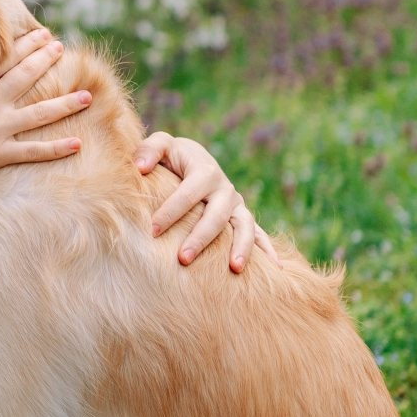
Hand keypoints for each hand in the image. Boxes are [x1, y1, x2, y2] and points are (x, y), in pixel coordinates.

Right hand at [0, 28, 93, 188]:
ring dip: (66, 104)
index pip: (8, 59)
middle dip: (47, 60)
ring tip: (87, 97)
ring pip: (39, 114)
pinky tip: (77, 144)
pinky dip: (56, 149)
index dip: (29, 44)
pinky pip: (33, 151)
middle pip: (26, 77)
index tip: (45, 34)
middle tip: (63, 48)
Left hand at [135, 131, 264, 271]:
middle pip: (217, 215)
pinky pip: (258, 233)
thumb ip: (148, 151)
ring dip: (241, 247)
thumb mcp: (160, 146)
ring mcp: (236, 204)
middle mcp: (224, 188)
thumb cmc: (170, 156)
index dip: (171, 211)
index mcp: (204, 170)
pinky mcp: (241, 217)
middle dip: (201, 237)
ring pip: (244, 226)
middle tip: (183, 259)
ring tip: (235, 269)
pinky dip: (268, 249)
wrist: (191, 159)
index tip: (153, 230)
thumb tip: (141, 168)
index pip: (189, 194)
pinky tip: (276, 269)